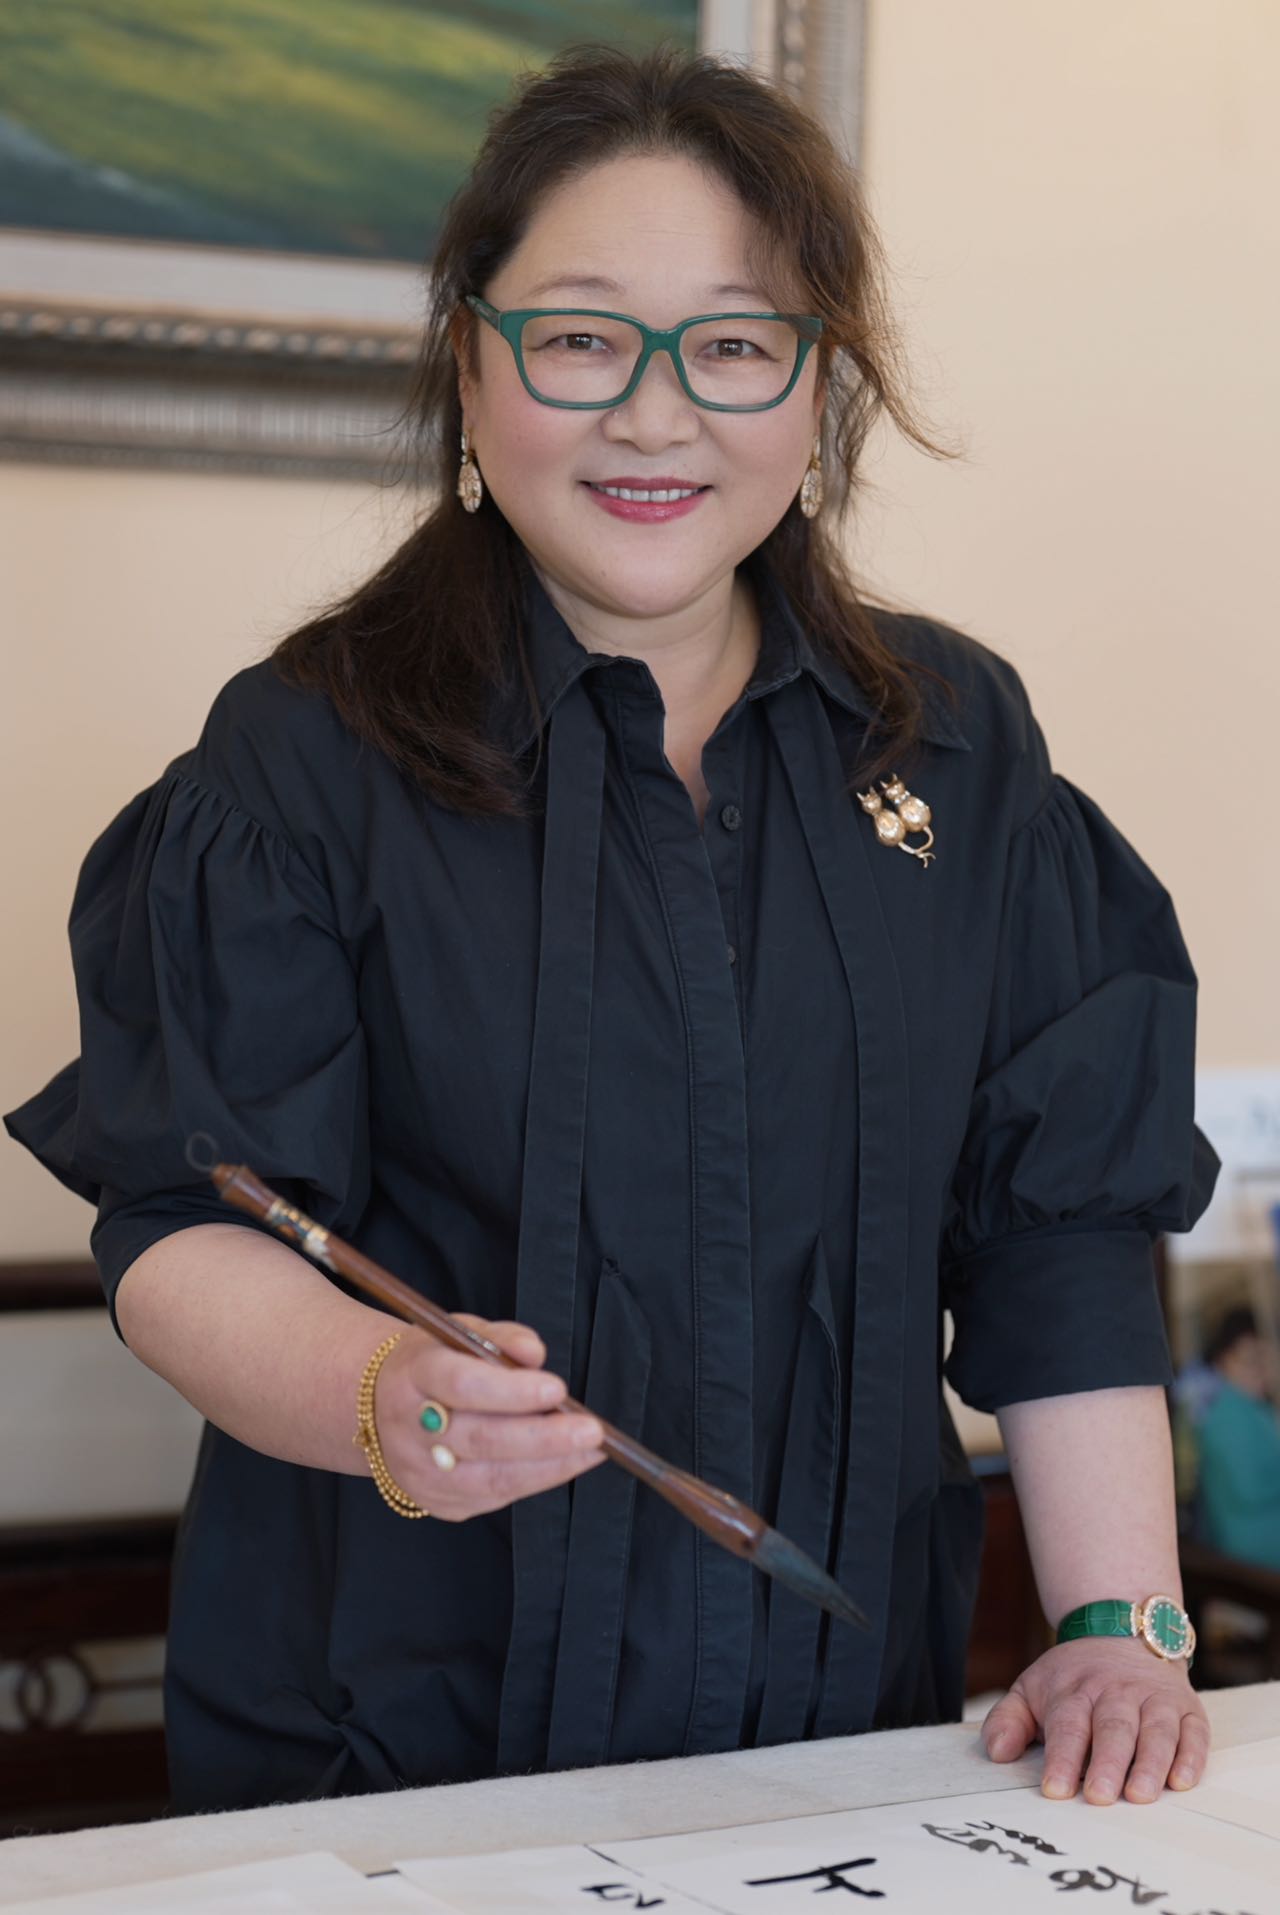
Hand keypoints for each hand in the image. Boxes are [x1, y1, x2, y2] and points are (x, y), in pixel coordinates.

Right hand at [374, 1315, 605, 1519]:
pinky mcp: (435, 1501)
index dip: (510, 1391)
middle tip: (591, 1430)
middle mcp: (410, 1427)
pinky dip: (535, 1481)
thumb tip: (535, 1353)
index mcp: (414, 1374)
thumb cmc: (434, 1362)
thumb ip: (500, 1338)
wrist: (377, 1405)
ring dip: (549, 1466)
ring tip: (590, 1450)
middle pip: (480, 1439)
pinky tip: (567, 1464)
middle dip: (543, 1437)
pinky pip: (492, 1498)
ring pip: (489, 1478)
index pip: (461, 1385)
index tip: (557, 1388)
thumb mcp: (458, 1333)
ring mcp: (419, 1471)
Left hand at [982, 1637, 1210, 1804]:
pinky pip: (1193, 1731)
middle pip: (1113, 1728)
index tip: (1055, 1790)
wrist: (1122, 1634)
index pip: (1068, 1725)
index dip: (1062, 1758)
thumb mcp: (1031, 1688)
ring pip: (1155, 1730)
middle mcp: (1116, 1692)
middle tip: (1100, 1797)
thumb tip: (997, 1752)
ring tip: (1140, 1794)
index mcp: (1074, 1689)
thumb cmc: (1073, 1678)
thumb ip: (1008, 1720)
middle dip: (1107, 1762)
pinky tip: (1182, 1780)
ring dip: (1150, 1763)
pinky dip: (1191, 1755)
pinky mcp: (1186, 1707)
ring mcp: (1154, 1698)